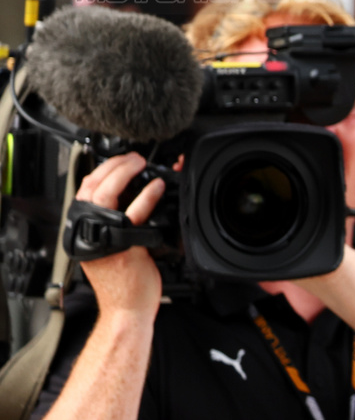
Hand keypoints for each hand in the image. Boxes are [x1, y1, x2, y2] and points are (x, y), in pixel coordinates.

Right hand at [74, 153, 165, 319]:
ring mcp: (105, 239)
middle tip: (133, 158)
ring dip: (125, 174)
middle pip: (91, 188)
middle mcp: (89, 234)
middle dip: (113, 166)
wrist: (126, 310)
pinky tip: (156, 188)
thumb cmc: (121, 281)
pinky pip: (134, 215)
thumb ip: (112, 223)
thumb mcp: (108, 246)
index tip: (120, 160)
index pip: (83, 191)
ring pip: (106, 197)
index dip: (101, 170)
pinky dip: (146, 197)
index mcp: (83, 232)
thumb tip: (128, 194)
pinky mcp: (124, 246)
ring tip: (141, 164)